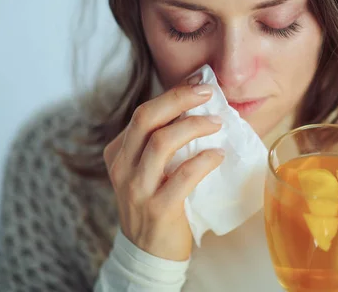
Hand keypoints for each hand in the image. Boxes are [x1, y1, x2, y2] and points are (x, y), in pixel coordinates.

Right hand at [103, 74, 223, 260]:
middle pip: (146, 118)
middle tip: (208, 92)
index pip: (143, 113)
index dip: (172, 94)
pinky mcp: (158, 208)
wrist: (148, 253)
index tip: (199, 83)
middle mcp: (122, 167)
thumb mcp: (147, 170)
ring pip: (162, 142)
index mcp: (119, 153)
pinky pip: (184, 176)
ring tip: (217, 122)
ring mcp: (137, 189)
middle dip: (179, 99)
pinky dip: (204, 160)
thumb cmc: (155, 202)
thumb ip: (161, 142)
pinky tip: (218, 155)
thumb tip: (195, 105)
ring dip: (194, 126)